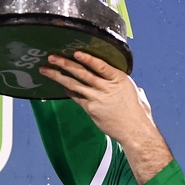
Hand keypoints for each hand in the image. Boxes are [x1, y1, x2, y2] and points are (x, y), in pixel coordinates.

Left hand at [39, 52, 156, 147]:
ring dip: (58, 76)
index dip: (87, 58)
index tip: (76, 52)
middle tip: (52, 57)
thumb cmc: (138, 113)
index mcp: (119, 79)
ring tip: (46, 70)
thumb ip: (127, 86)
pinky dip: (69, 90)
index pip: (100, 65)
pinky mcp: (91, 109)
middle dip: (65, 64)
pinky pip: (76, 97)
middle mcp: (106, 87)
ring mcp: (97, 98)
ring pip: (74, 84)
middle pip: (82, 73)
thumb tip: (132, 86)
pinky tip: (62, 85)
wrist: (134, 131)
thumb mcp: (136, 93)